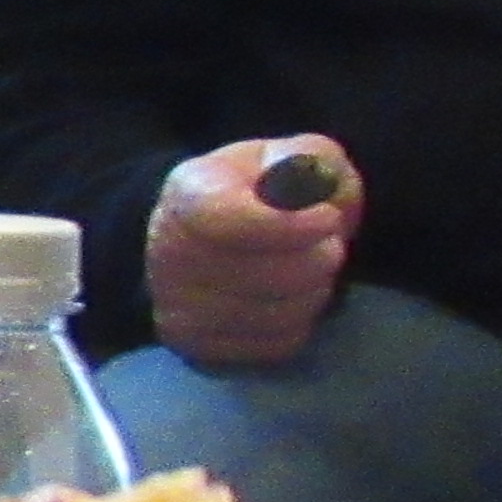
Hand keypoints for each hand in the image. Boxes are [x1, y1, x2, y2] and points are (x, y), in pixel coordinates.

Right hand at [147, 136, 355, 366]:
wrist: (193, 235)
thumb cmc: (249, 192)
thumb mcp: (281, 157)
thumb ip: (309, 160)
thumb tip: (313, 186)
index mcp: (188, 193)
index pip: (229, 220)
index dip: (290, 226)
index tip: (328, 218)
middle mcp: (169, 252)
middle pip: (263, 275)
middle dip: (317, 260)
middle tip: (332, 245)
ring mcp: (177, 305)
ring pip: (275, 314)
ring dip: (314, 293)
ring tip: (314, 270)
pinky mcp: (196, 343)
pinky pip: (274, 344)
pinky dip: (299, 323)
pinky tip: (293, 298)